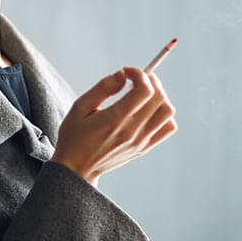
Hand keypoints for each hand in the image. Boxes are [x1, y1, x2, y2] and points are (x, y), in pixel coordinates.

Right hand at [51, 66, 177, 185]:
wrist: (77, 168)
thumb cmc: (74, 136)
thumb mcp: (79, 107)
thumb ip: (102, 88)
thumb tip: (122, 75)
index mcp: (114, 119)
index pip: (144, 90)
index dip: (139, 74)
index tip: (127, 72)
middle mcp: (132, 131)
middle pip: (159, 97)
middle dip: (150, 80)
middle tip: (136, 78)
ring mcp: (141, 141)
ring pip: (167, 111)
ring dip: (159, 96)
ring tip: (143, 93)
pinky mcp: (145, 148)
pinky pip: (168, 127)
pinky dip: (163, 114)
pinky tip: (148, 110)